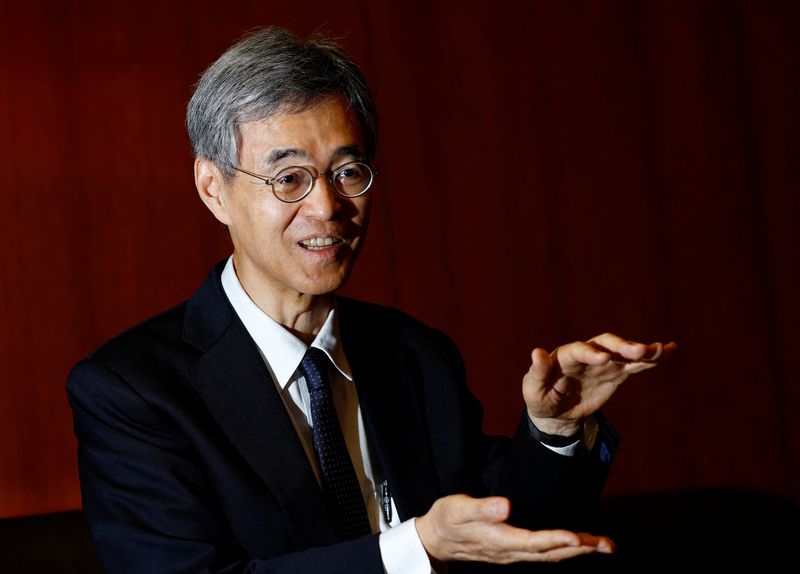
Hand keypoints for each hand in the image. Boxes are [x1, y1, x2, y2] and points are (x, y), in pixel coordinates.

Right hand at [415, 494, 613, 563]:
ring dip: (577, 551)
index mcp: (498, 540)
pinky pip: (543, 554)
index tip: (577, 538)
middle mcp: (509, 551)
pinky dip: (562, 550)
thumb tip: (506, 506)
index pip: (533, 542)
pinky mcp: (512, 551)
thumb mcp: (459, 509)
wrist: (435, 538)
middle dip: (580, 549)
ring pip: (550, 555)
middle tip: (606, 545)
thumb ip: (483, 508)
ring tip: (602, 545)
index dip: (555, 540)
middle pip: (550, 553)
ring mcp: (512, 554)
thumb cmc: (447, 519)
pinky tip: (574, 546)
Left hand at [523, 333, 676, 434]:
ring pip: (624, 351)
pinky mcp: (615, 373)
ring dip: (641, 349)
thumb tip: (536, 353)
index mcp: (565, 356)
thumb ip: (537, 372)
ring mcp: (603, 362)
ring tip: (660, 349)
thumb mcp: (533, 390)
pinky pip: (635, 364)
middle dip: (622, 346)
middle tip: (639, 351)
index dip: (590, 352)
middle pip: (606, 343)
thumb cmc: (540, 398)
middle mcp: (586, 354)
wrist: (555, 411)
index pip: (579, 350)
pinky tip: (669, 351)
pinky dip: (651, 359)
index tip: (604, 359)